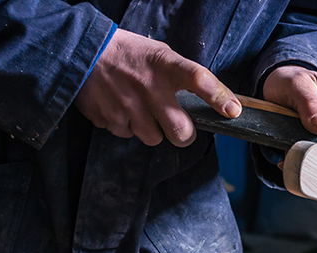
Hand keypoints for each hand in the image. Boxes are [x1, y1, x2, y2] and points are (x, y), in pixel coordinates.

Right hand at [75, 29, 241, 146]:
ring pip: (154, 138)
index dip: (218, 97)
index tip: (233, 111)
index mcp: (165, 65)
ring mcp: (128, 105)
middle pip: (180, 131)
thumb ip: (184, 77)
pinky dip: (128, 126)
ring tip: (142, 109)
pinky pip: (128, 135)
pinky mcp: (109, 118)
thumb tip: (219, 103)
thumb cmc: (130, 55)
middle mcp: (149, 87)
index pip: (198, 79)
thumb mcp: (160, 55)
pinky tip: (122, 108)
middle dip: (184, 135)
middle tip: (180, 127)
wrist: (83, 52)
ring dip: (153, 130)